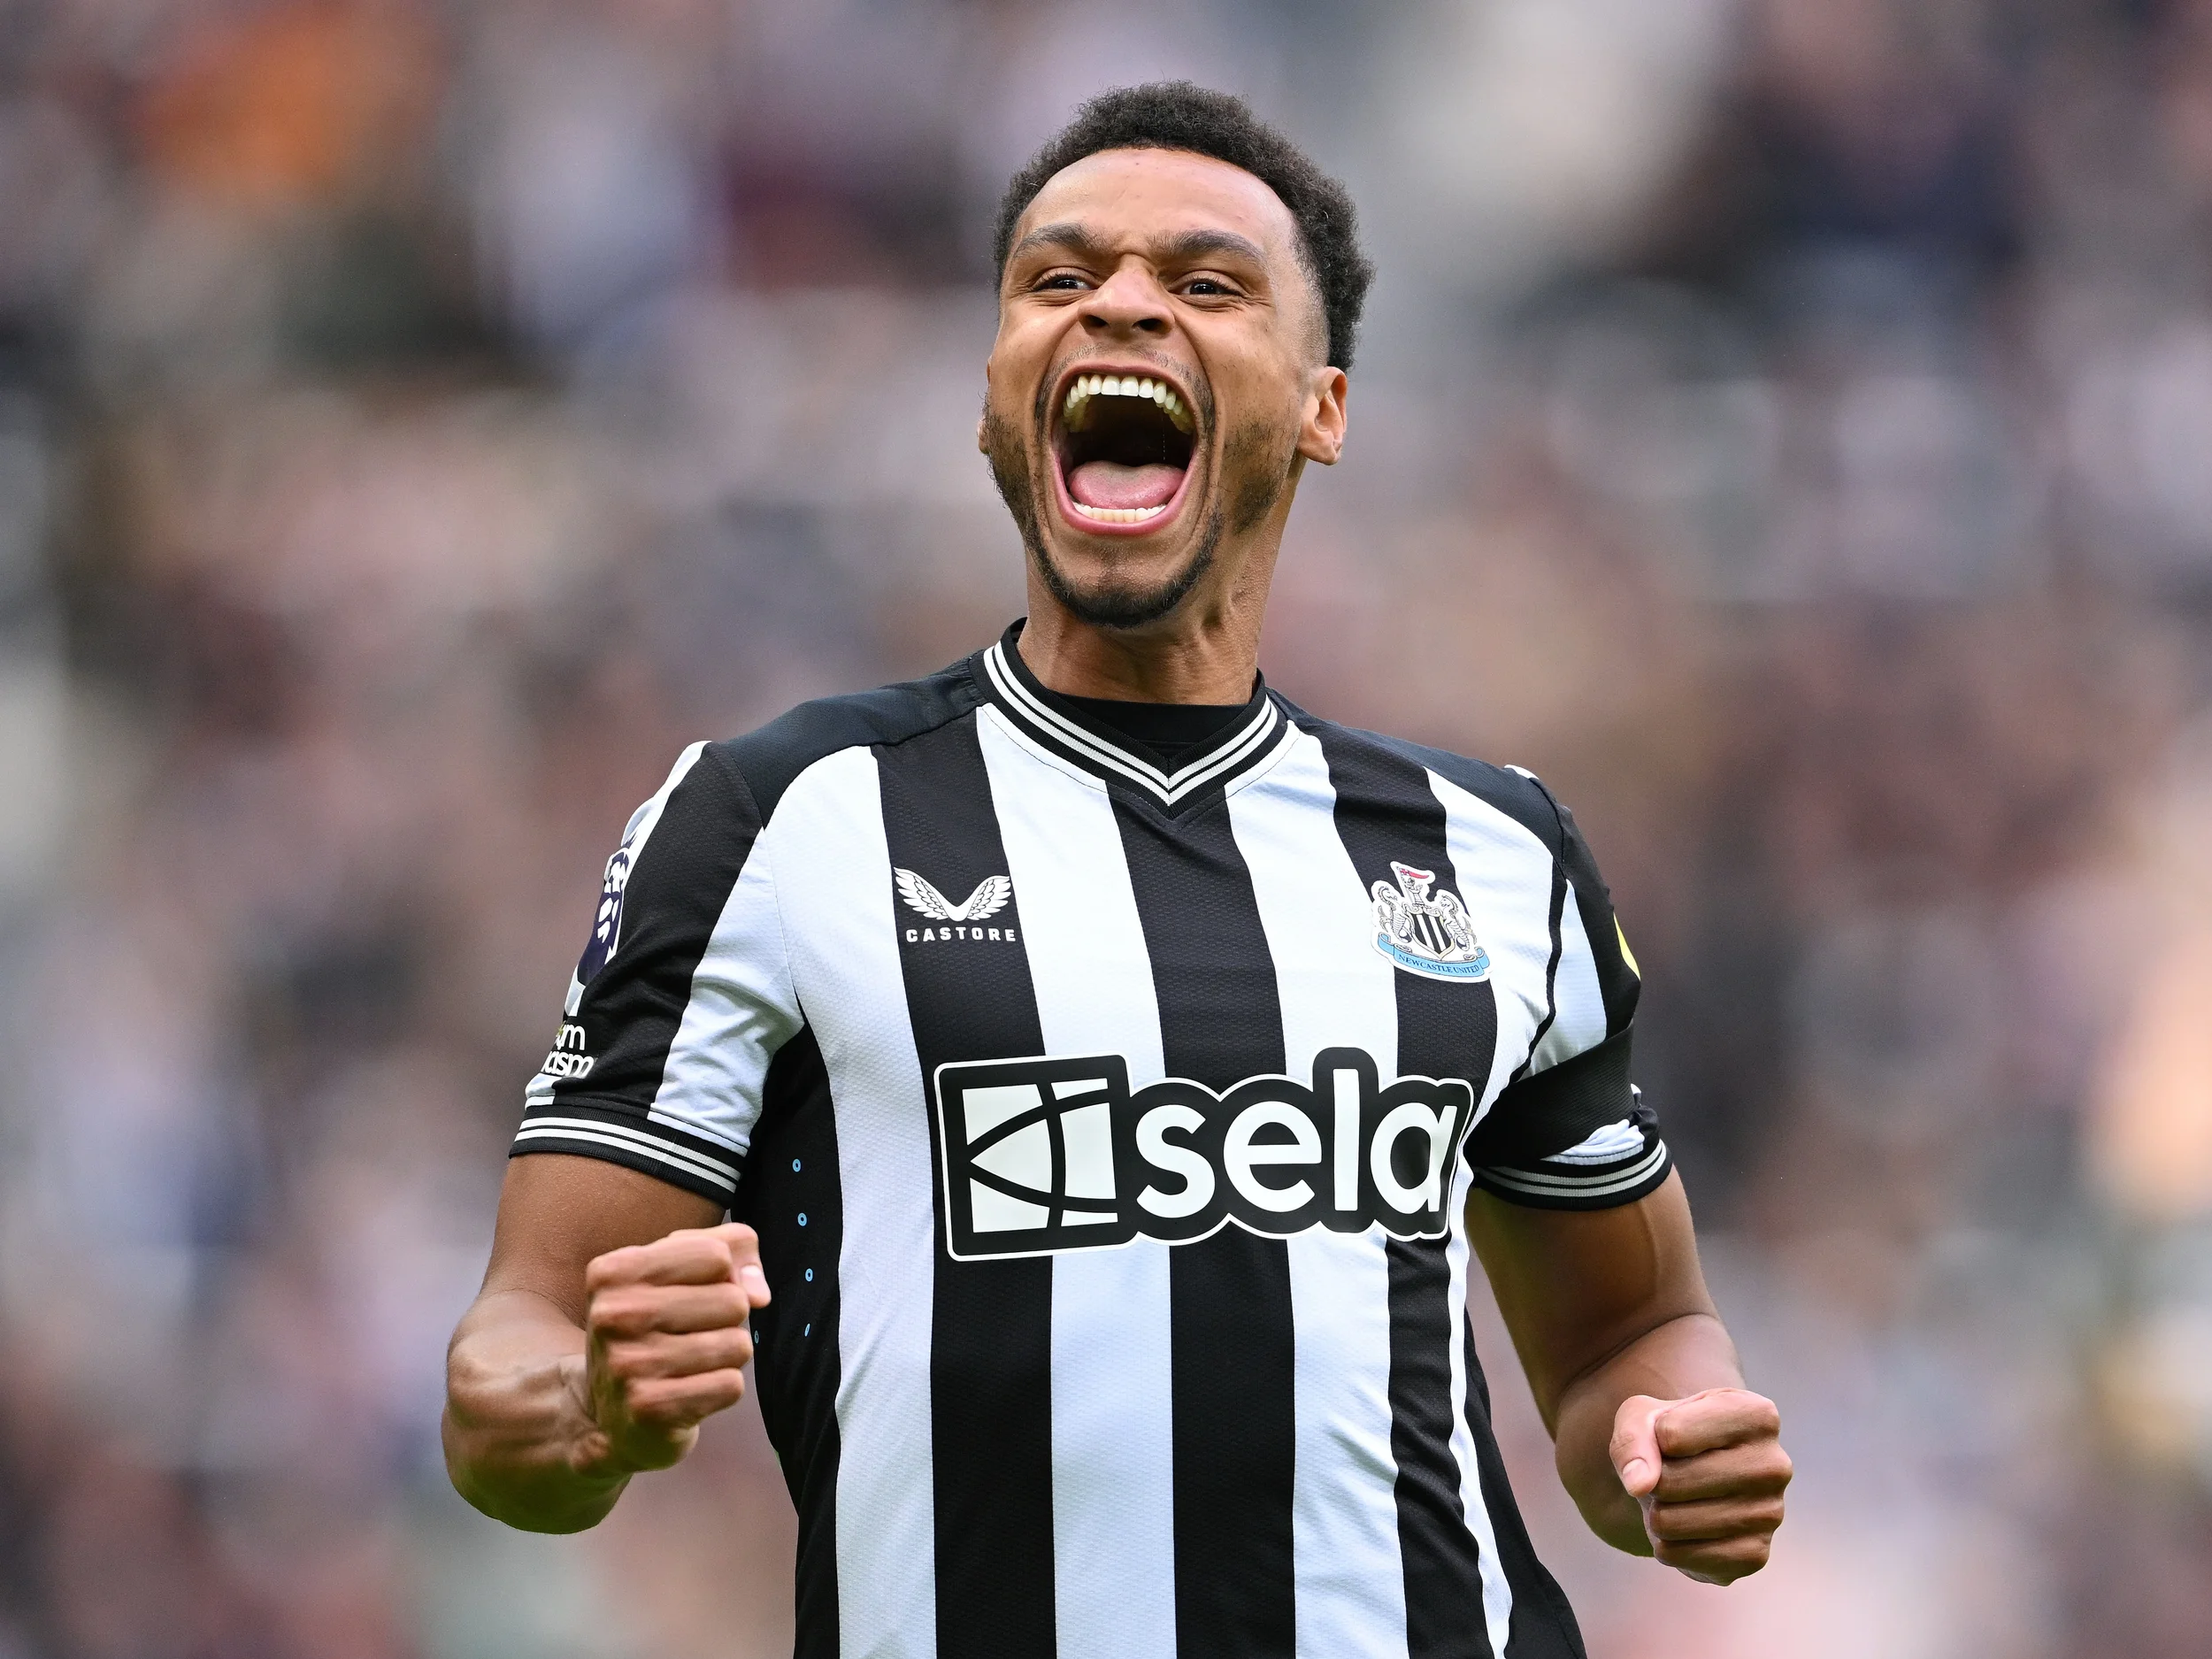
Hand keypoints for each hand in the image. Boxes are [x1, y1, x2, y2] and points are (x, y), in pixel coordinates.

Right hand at [577, 1221, 770, 1477]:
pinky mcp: (651, 1409)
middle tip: (690, 1335)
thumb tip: (760, 1294)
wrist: (610, 1413)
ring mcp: (629, 1365)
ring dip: (726, 1355)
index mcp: (614, 1272)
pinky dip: (721, 1388)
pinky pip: (731, 1385)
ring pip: (738, 1345)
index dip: (721, 1275)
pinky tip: (689, 1390)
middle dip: (727, 1319)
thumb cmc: (656, 1326)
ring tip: (689, 1363)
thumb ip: (733, 1248)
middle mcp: (614, 1315)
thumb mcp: (679, 1269)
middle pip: (734, 1300)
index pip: (716, 1255)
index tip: (691, 1293)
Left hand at [1610, 1386, 1789, 1584]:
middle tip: (1669, 1476)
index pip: (1671, 1434)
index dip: (1653, 1439)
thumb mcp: (1643, 1416)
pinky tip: (1687, 1529)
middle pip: (1670, 1482)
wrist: (1695, 1479)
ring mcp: (1771, 1514)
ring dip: (1656, 1514)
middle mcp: (1775, 1464)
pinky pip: (1680, 1556)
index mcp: (1757, 1415)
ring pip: (1670, 1522)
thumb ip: (1633, 1437)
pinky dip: (1666, 1545)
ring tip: (1678, 1501)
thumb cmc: (1672, 1436)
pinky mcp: (1756, 1555)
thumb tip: (1639, 1484)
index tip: (1670, 1437)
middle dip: (1653, 1482)